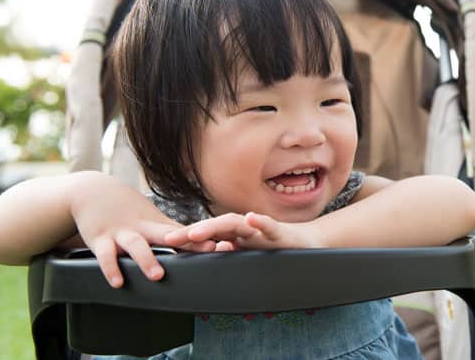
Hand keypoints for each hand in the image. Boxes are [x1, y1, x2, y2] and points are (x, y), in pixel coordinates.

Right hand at [69, 183, 214, 287]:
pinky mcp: (100, 240)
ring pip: (136, 246)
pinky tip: (118, 282)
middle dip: (187, 243)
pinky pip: (105, 256)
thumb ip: (171, 232)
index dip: (203, 237)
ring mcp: (121, 233)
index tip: (223, 243)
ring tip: (158, 276)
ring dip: (147, 260)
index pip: (183, 231)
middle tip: (208, 250)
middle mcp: (142, 228)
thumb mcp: (150, 217)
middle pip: (167, 235)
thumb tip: (198, 242)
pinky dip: (111, 269)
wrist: (92, 191)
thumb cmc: (127, 209)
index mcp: (155, 224)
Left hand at [164, 212, 323, 250]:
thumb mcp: (249, 255)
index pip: (210, 234)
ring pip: (236, 224)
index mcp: (237, 236)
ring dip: (216, 226)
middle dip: (193, 232)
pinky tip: (252, 219)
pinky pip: (270, 226)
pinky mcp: (281, 234)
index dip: (188, 237)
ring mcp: (262, 230)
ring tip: (198, 232)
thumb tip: (209, 254)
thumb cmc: (276, 249)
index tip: (166, 242)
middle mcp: (246, 229)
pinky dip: (261, 222)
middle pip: (216, 226)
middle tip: (171, 238)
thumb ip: (231, 253)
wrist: (307, 244)